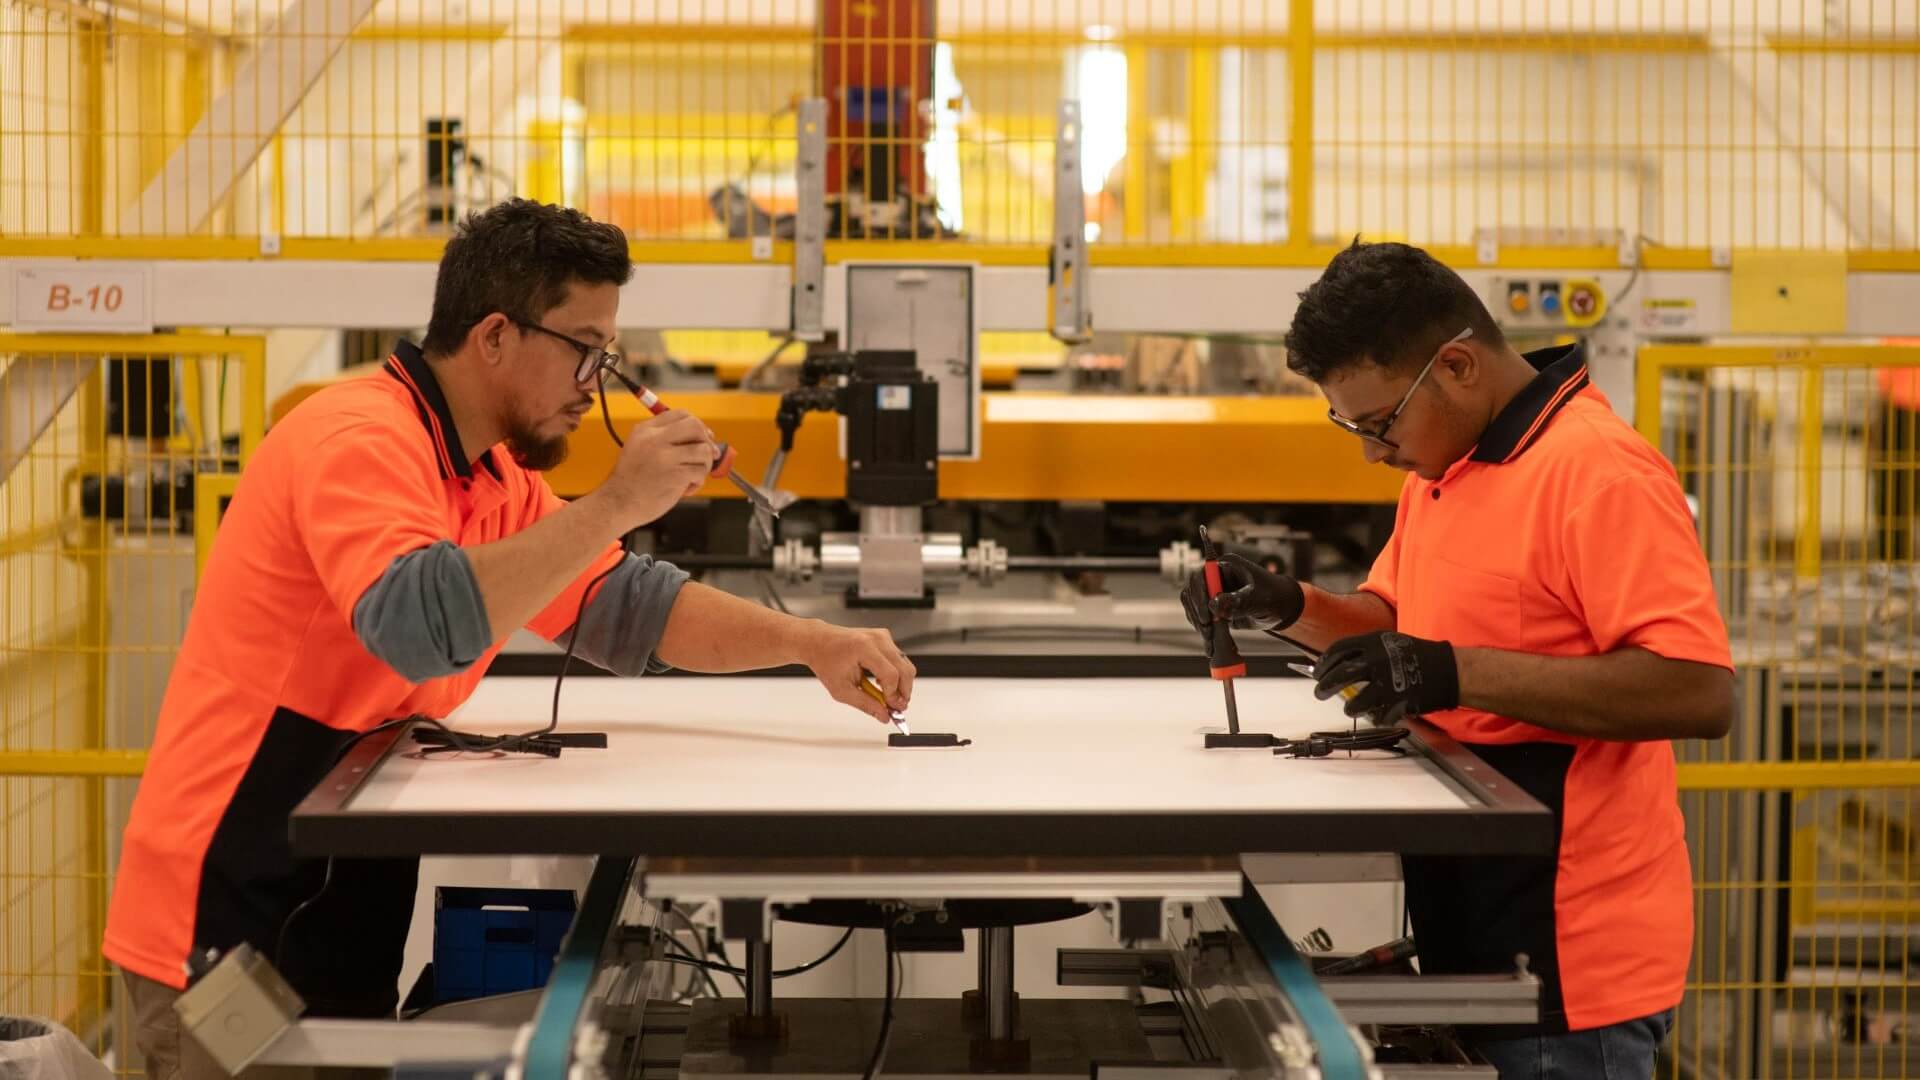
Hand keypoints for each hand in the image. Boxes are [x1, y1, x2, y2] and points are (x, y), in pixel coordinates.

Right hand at [602, 409, 715, 527]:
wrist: (617, 504)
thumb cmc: (632, 482)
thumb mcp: (639, 449)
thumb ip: (663, 439)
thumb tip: (701, 437)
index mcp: (646, 430)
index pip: (681, 414)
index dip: (698, 425)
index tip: (703, 438)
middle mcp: (655, 439)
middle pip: (695, 426)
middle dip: (707, 441)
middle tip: (708, 455)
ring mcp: (665, 456)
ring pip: (703, 450)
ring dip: (704, 465)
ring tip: (692, 477)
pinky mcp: (675, 474)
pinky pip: (701, 471)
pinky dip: (698, 482)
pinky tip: (686, 489)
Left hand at [794, 622, 916, 723]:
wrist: (819, 642)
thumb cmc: (826, 661)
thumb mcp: (841, 690)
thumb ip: (865, 704)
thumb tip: (884, 715)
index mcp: (864, 648)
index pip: (890, 675)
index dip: (893, 695)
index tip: (892, 708)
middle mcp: (876, 639)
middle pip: (904, 669)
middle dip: (904, 691)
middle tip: (897, 707)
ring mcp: (882, 636)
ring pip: (905, 664)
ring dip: (901, 683)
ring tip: (886, 695)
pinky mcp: (885, 637)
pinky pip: (900, 659)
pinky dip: (896, 674)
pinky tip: (882, 682)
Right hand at [1181, 553, 1305, 635]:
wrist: (1281, 608)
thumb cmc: (1274, 597)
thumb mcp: (1258, 600)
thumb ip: (1238, 602)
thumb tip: (1213, 606)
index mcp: (1227, 566)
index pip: (1202, 575)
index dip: (1199, 594)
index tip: (1206, 615)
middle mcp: (1216, 576)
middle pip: (1192, 590)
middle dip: (1197, 611)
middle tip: (1207, 630)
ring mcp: (1213, 591)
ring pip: (1192, 604)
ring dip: (1197, 621)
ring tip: (1209, 637)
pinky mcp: (1213, 606)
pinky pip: (1198, 615)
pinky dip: (1201, 628)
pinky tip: (1210, 639)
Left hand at [1313, 631, 1458, 721]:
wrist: (1449, 670)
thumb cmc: (1418, 655)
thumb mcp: (1389, 642)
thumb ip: (1365, 651)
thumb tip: (1338, 664)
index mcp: (1373, 641)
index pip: (1338, 651)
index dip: (1324, 663)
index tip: (1317, 672)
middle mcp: (1376, 659)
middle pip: (1340, 675)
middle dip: (1325, 686)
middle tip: (1319, 693)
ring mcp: (1386, 682)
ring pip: (1355, 702)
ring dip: (1350, 707)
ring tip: (1350, 708)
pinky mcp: (1396, 702)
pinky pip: (1376, 715)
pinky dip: (1375, 716)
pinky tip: (1378, 713)